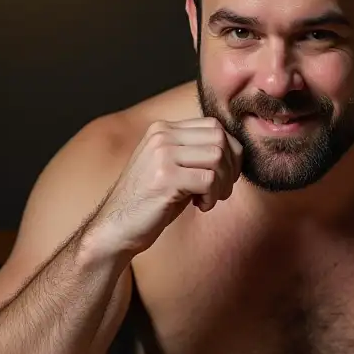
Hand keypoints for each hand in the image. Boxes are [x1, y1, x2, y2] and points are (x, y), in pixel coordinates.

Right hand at [95, 118, 242, 255]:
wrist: (116, 227)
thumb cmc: (150, 202)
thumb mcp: (172, 168)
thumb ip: (196, 153)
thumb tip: (236, 151)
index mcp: (163, 129)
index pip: (214, 126)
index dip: (230, 152)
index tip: (225, 175)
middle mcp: (162, 136)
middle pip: (219, 138)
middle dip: (231, 167)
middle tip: (221, 190)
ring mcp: (162, 154)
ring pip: (217, 157)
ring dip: (223, 183)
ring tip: (209, 199)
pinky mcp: (165, 177)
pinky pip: (209, 180)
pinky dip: (212, 197)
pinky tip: (200, 206)